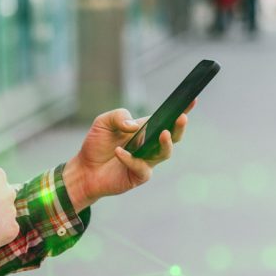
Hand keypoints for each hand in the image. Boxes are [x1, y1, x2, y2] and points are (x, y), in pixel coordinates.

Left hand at [63, 100, 194, 210]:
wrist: (84, 169)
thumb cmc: (96, 145)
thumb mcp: (103, 123)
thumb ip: (118, 117)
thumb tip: (135, 126)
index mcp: (145, 129)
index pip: (166, 118)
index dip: (181, 109)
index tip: (192, 99)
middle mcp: (150, 144)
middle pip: (172, 136)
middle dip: (179, 127)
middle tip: (182, 117)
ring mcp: (146, 161)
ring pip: (164, 153)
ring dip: (165, 143)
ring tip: (163, 133)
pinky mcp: (138, 176)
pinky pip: (140, 167)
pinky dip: (130, 158)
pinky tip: (119, 152)